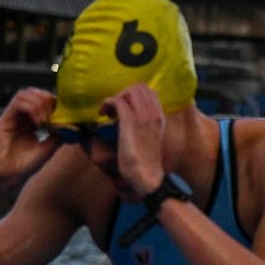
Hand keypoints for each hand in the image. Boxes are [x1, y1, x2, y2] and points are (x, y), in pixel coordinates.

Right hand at [0, 88, 61, 188]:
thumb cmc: (26, 164)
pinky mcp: (3, 120)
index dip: (54, 102)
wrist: (8, 176)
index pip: (42, 100)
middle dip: (47, 99)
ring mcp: (11, 117)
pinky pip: (16, 103)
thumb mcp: (49, 147)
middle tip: (55, 113)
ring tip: (46, 120)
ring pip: (24, 94)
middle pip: (33, 93)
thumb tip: (71, 123)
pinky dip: (31, 108)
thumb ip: (58, 134)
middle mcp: (20, 116)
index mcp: (31, 121)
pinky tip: (39, 123)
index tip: (64, 112)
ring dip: (39, 103)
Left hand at [103, 83, 167, 200]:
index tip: (125, 106)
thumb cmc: (146, 164)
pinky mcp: (129, 123)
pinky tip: (104, 114)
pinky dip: (107, 104)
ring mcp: (142, 117)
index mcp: (160, 118)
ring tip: (109, 111)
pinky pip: (117, 101)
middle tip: (115, 108)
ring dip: (115, 97)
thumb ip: (145, 127)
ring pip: (128, 91)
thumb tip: (131, 121)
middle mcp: (153, 114)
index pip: (149, 91)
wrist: (147, 178)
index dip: (133, 94)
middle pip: (139, 87)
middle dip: (123, 93)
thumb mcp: (150, 140)